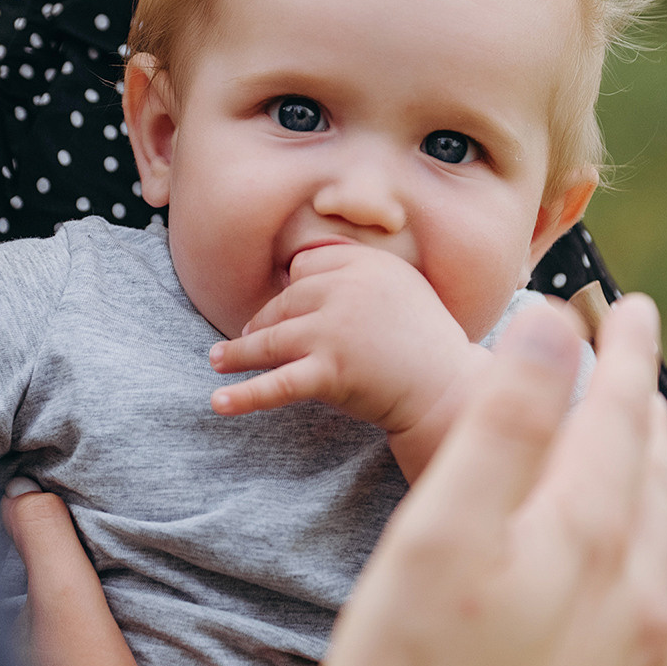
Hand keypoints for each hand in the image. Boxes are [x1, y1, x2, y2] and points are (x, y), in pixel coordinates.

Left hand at [207, 244, 486, 476]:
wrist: (449, 390)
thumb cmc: (425, 344)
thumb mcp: (401, 289)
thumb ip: (359, 273)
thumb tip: (299, 269)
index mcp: (367, 263)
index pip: (307, 265)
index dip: (294, 287)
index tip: (284, 303)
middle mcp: (348, 289)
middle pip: (285, 301)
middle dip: (265, 321)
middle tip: (248, 336)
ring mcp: (335, 330)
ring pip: (271, 339)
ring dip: (238, 352)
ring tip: (217, 358)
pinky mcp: (329, 371)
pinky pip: (276, 385)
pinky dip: (244, 396)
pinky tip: (218, 402)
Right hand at [313, 296, 666, 665]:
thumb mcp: (441, 532)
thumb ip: (504, 422)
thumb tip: (554, 324)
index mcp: (589, 531)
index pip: (623, 414)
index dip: (629, 352)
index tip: (635, 304)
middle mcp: (641, 587)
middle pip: (657, 470)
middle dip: (647, 404)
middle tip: (639, 357)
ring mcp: (649, 652)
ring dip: (661, 472)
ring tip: (649, 441)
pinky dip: (663, 542)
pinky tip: (646, 554)